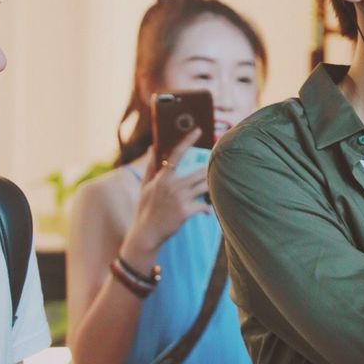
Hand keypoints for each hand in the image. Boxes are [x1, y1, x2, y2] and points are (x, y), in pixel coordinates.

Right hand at [129, 128, 209, 253]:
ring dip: (211, 189)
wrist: (146, 233)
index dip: (187, 140)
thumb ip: (150, 166)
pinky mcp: (185, 211)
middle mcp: (171, 185)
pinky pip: (203, 205)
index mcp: (162, 178)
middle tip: (219, 170)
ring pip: (204, 187)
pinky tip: (206, 212)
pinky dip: (207, 208)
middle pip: (199, 172)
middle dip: (211, 172)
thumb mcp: (144, 186)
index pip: (176, 154)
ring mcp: (179, 198)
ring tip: (214, 192)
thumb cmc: (145, 209)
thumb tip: (151, 148)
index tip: (198, 130)